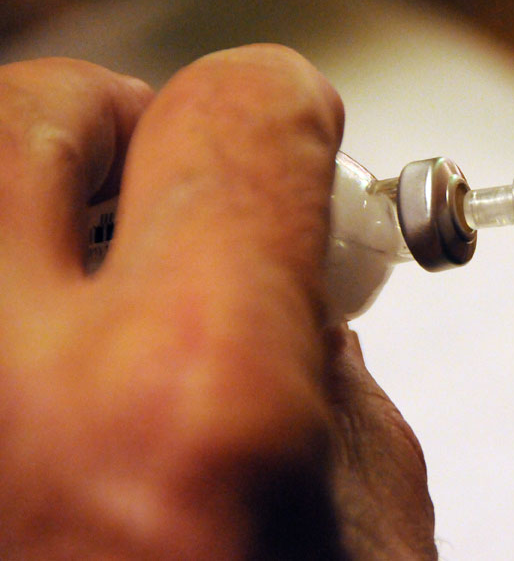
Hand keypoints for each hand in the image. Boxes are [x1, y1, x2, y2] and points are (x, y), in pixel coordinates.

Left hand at [0, 46, 435, 557]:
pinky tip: (45, 374)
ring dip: (33, 208)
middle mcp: (21, 402)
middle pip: (29, 112)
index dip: (280, 104)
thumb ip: (327, 358)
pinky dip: (7, 307)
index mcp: (197, 393)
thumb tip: (292, 268)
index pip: (229, 117)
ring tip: (97, 289)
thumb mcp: (366, 520)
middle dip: (118, 123)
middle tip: (169, 185)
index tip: (289, 125)